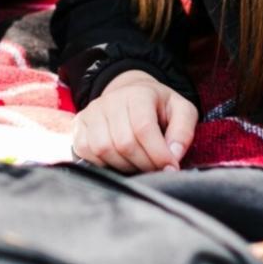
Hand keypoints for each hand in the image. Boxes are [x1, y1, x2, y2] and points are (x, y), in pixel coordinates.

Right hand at [72, 69, 198, 172]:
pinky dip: (105, 164)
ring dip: (126, 167)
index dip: (158, 154)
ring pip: (104, 150)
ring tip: (140, 165)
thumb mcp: (181, 111)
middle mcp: (109, 101)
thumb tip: (174, 155)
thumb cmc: (157, 107)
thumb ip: (183, 131)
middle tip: (157, 169)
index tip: (171, 168)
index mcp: (137, 94)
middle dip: (145, 164)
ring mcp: (91, 113)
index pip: (143, 128)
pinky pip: (88, 153)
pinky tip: (121, 161)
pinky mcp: (79, 127)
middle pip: (124, 143)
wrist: (129, 95)